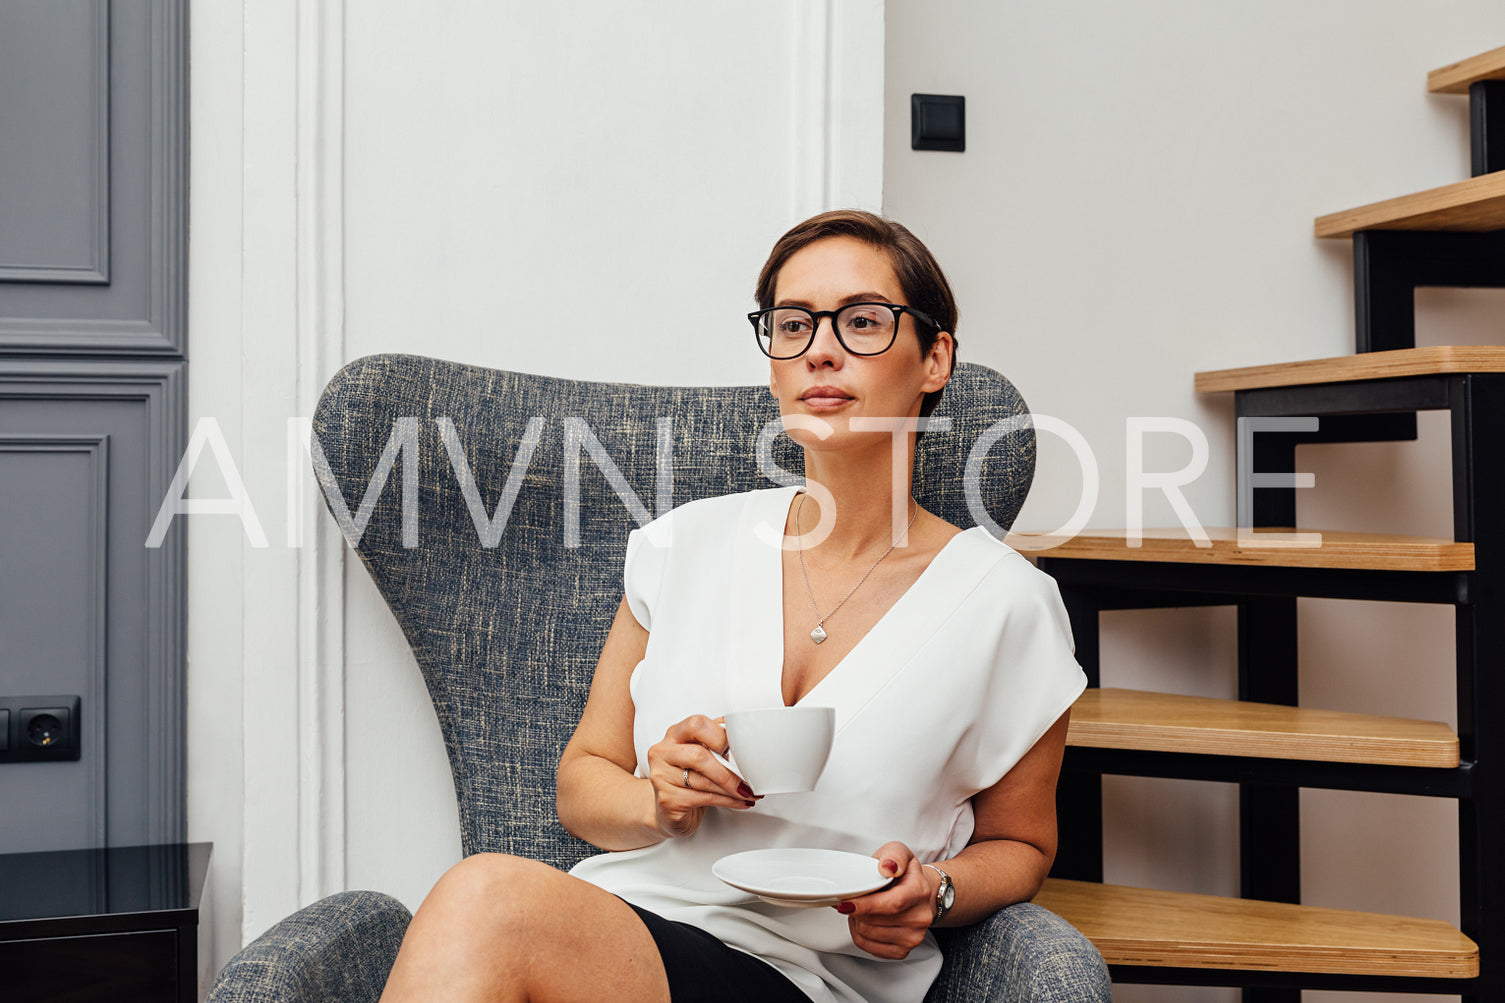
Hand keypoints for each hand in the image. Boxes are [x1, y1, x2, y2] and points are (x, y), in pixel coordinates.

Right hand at [646, 714, 760, 837]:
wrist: (669, 810)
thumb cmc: (688, 778)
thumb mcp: (702, 755)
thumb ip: (716, 742)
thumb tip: (743, 738)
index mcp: (675, 734)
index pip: (696, 724)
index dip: (719, 736)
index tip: (735, 749)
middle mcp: (663, 752)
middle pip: (698, 755)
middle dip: (728, 771)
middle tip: (747, 780)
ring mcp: (661, 776)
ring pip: (703, 781)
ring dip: (732, 789)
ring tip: (748, 792)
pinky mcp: (667, 800)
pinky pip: (703, 798)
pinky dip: (728, 801)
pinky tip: (738, 802)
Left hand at [832, 842, 936, 959]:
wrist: (921, 894)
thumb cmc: (905, 874)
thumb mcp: (899, 852)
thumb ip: (894, 855)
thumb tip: (887, 867)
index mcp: (919, 892)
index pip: (891, 904)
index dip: (866, 905)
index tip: (846, 903)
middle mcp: (920, 917)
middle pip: (874, 921)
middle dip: (856, 909)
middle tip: (855, 897)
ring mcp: (913, 937)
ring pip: (868, 934)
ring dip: (857, 921)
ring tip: (863, 908)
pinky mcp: (903, 951)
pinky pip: (869, 947)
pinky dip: (860, 934)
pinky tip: (866, 921)